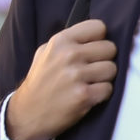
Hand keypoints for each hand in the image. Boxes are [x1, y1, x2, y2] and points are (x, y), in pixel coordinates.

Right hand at [3, 19, 116, 139]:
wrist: (27, 112)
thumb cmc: (41, 82)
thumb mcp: (46, 52)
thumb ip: (69, 41)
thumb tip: (96, 35)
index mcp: (60, 41)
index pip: (98, 27)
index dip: (99, 40)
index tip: (92, 50)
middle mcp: (69, 55)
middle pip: (110, 48)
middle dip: (104, 59)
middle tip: (91, 70)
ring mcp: (76, 76)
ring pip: (112, 69)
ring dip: (104, 78)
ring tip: (89, 83)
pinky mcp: (84, 96)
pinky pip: (108, 88)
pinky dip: (102, 94)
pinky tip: (88, 95)